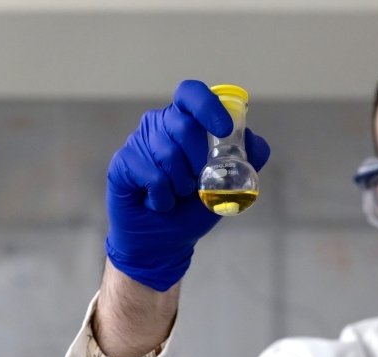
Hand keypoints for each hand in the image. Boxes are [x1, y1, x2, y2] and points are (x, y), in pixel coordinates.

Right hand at [105, 80, 269, 291]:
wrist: (165, 241)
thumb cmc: (194, 208)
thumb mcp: (229, 185)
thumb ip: (248, 161)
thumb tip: (255, 141)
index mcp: (187, 121)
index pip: (192, 94)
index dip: (208, 107)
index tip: (223, 131)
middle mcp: (160, 124)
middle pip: (184, 125)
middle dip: (199, 161)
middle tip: (197, 182)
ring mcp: (138, 141)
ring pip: (167, 153)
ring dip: (181, 185)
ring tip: (178, 194)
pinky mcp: (123, 162)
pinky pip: (151, 175)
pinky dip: (163, 197)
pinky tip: (159, 202)